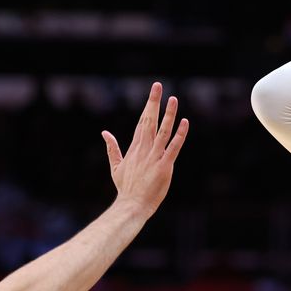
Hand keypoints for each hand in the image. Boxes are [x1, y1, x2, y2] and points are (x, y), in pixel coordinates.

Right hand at [101, 82, 188, 218]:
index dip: (149, 105)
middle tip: (158, 85)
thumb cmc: (126, 188)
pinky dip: (179, 135)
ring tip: (173, 99)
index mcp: (135, 147)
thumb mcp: (115, 166)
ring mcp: (154, 157)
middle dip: (154, 102)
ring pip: (163, 131)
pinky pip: (173, 147)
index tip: (154, 91)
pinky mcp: (164, 166)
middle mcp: (144, 149)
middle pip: (150, 121)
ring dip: (168, 115)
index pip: (143, 121)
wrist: (131, 205)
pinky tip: (185, 123)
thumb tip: (104, 132)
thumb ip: (112, 148)